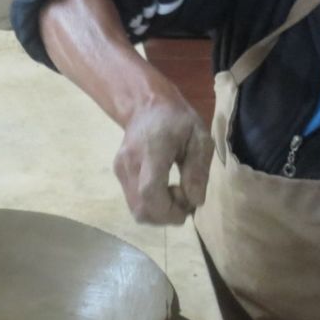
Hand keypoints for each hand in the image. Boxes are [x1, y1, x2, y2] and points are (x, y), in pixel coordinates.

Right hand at [113, 90, 212, 224]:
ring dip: (160, 212)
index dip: (168, 210)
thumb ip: (198, 169)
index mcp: (151, 151)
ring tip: (177, 192)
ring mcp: (121, 170)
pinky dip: (153, 205)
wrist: (146, 105)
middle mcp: (130, 163)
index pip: (149, 192)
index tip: (188, 208)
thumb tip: (195, 201)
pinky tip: (165, 189)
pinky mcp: (119, 175)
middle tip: (186, 198)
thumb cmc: (178, 119)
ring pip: (137, 210)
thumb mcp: (199, 137)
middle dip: (167, 215)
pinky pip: (135, 202)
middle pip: (141, 208)